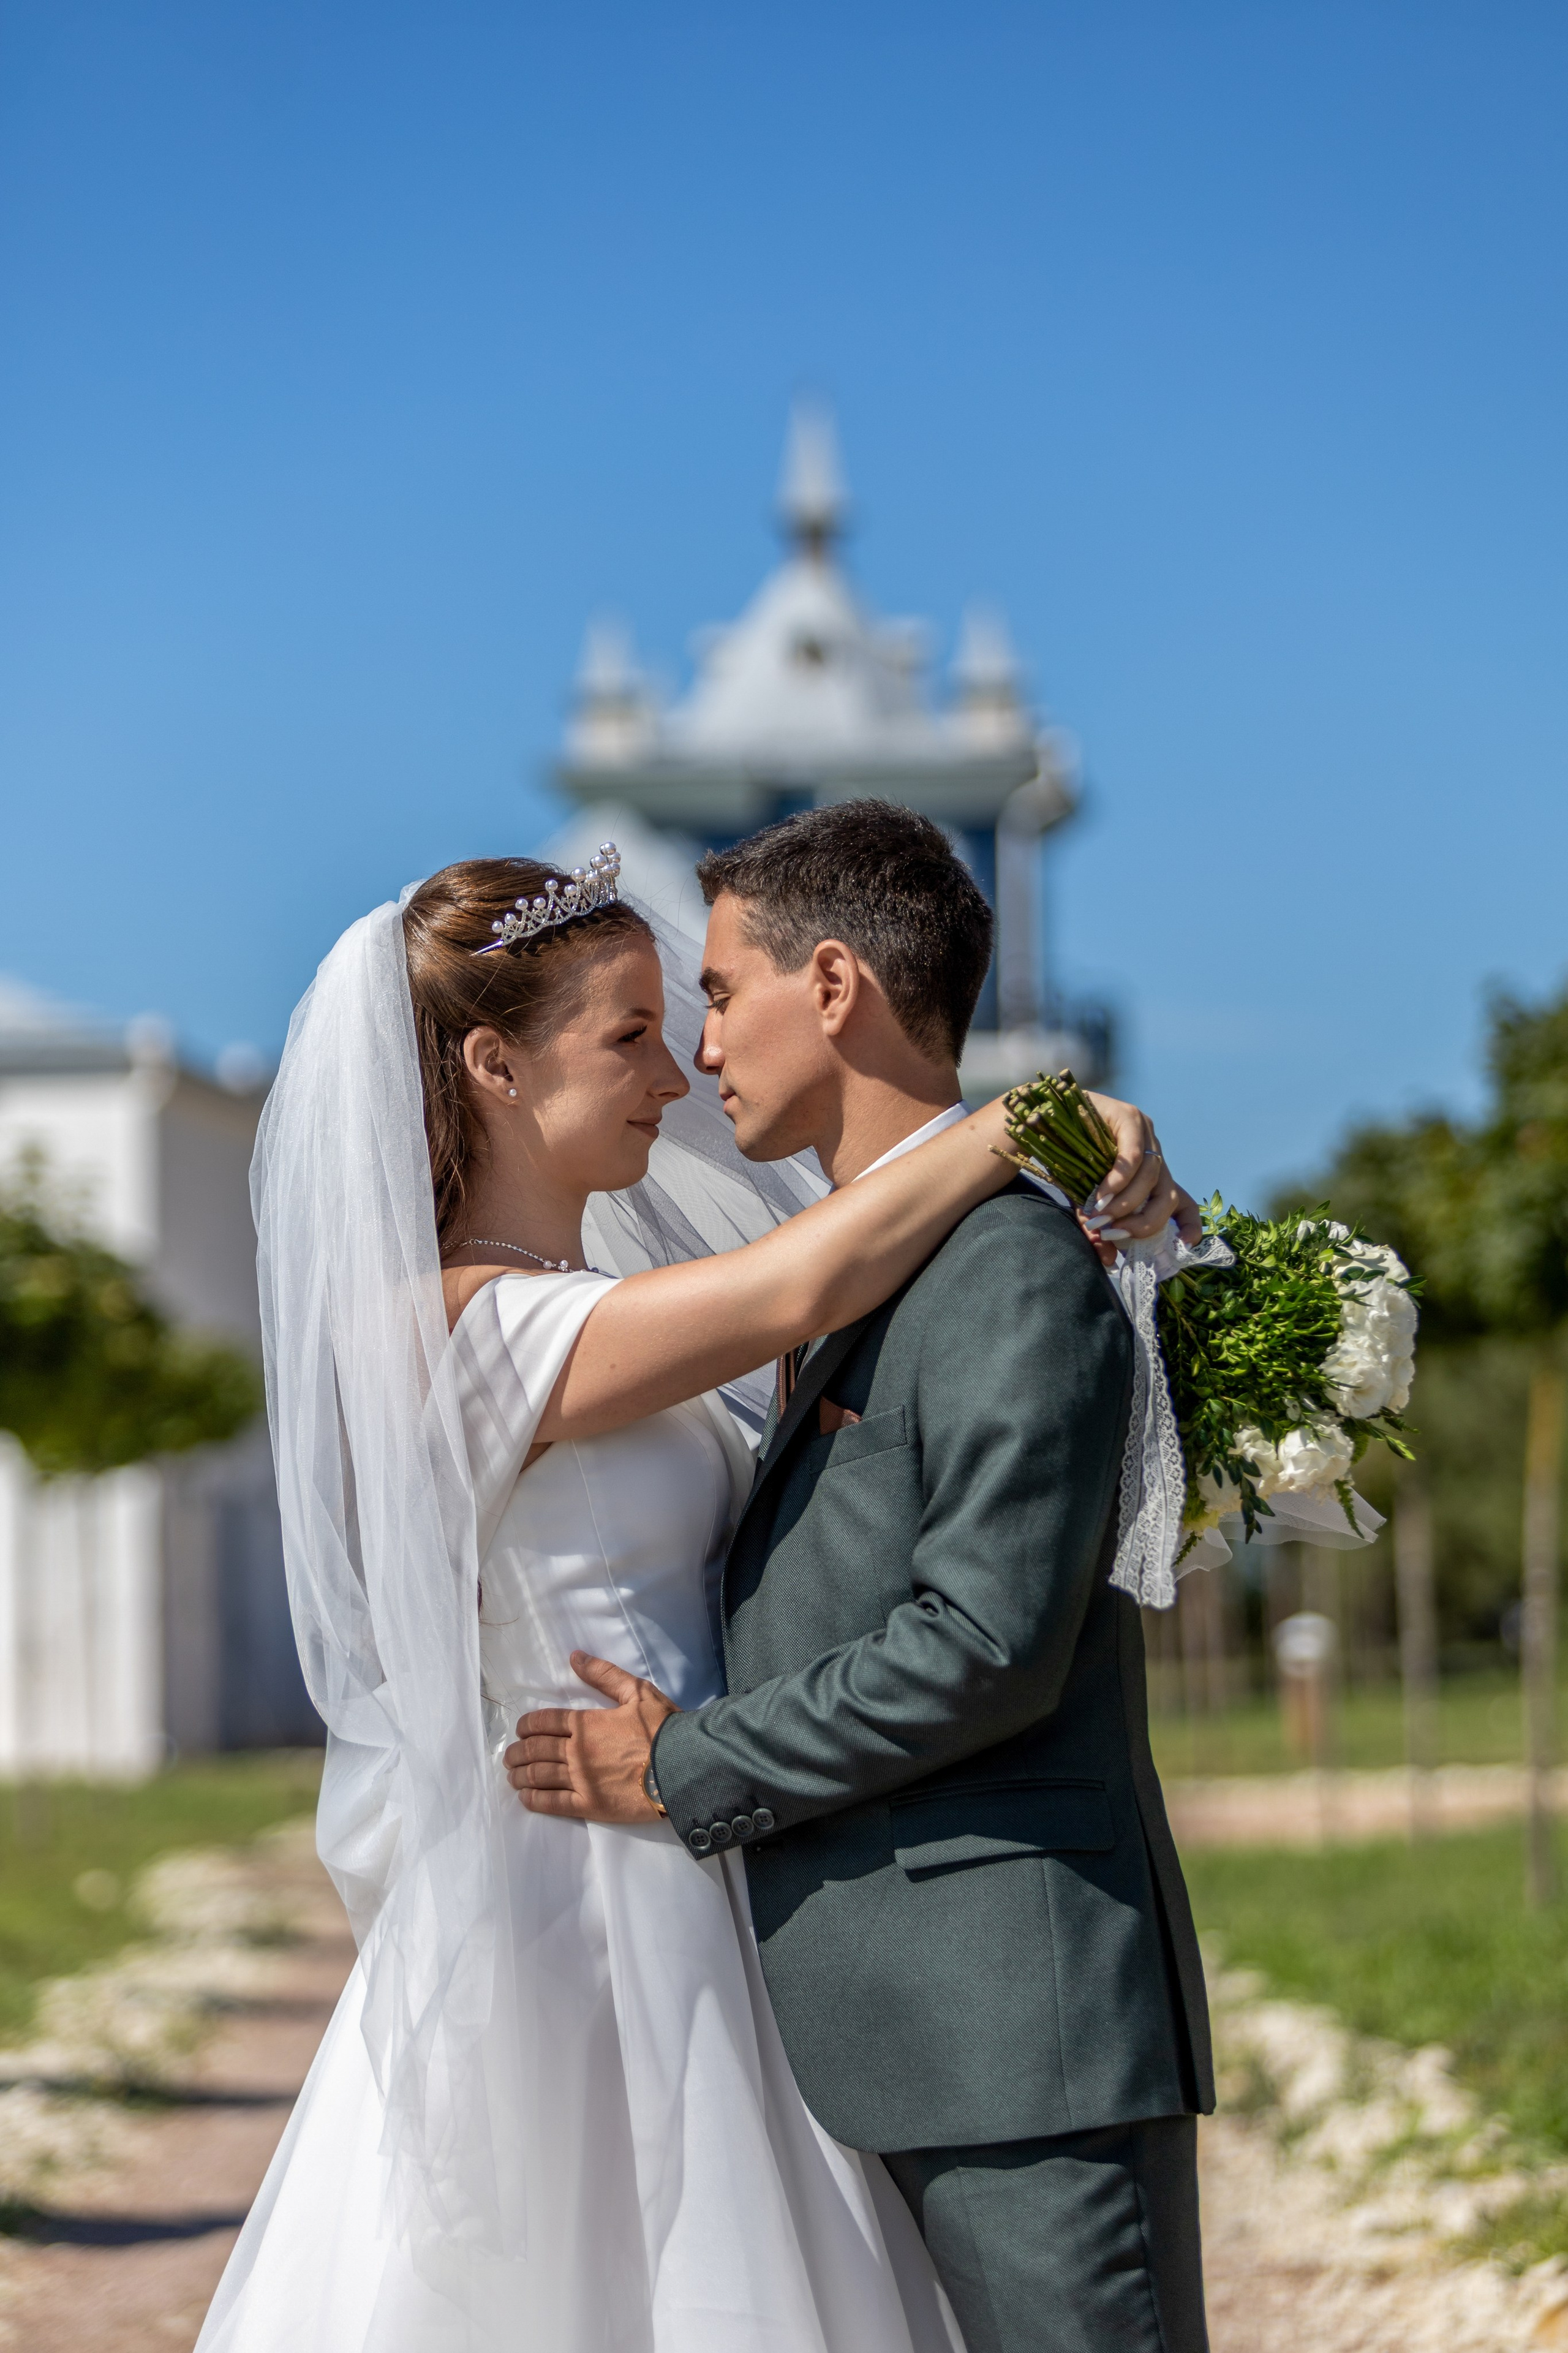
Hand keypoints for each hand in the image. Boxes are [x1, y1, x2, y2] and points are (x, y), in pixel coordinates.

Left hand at [504, 1652, 677, 1824]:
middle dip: (517, 1752)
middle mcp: (577, 1752)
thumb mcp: (637, 1691)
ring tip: (512, 1776)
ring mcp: (581, 1780)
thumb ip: (604, 1674)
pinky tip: (525, 1798)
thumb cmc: (662, 1727)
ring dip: (520, 1775)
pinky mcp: (590, 1805)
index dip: (526, 1726)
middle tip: (510, 1756)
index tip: (520, 1731)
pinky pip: (554, 1804)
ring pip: (539, 1777)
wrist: (684, 1765)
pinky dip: (535, 1800)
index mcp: (586, 1723)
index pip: (544, 1722)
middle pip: (535, 1750)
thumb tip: (575, 1656)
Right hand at [1082, 1095, 1200, 1258]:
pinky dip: (1119, 1180)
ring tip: (1100, 1214)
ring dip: (1126, 1203)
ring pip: (1151, 1177)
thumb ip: (1100, 1228)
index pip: (1182, 1200)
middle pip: (1169, 1195)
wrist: (1041, 1123)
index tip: (1187, 1243)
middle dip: (1145, 1221)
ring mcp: (1145, 1133)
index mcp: (1151, 1175)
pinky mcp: (1129, 1118)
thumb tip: (1108, 1260)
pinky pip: (1132, 1156)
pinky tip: (1102, 1193)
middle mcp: (1154, 1153)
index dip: (1189, 1222)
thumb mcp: (1087, 1203)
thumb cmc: (1067, 1163)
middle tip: (1116, 1233)